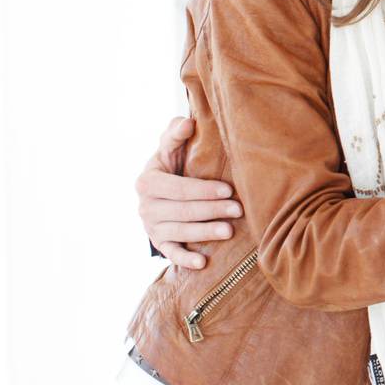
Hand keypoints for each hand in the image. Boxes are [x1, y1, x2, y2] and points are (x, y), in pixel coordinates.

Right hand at [137, 116, 241, 270]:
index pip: (177, 188)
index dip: (202, 190)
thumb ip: (175, 135)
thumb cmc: (172, 165)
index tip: (228, 190)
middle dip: (211, 211)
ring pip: (179, 232)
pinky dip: (185, 259)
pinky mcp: (159, 243)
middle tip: (239, 210)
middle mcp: (145, 206)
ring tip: (229, 232)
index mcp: (147, 181)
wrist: (161, 191)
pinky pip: (171, 253)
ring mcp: (151, 227)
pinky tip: (203, 263)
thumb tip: (188, 122)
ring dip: (204, 233)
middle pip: (182, 211)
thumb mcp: (170, 148)